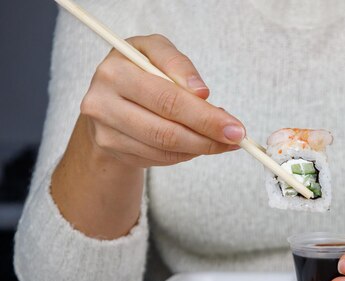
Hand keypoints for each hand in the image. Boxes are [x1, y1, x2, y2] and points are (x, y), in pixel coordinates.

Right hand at [80, 34, 244, 167]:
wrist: (107, 100)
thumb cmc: (139, 72)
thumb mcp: (157, 54)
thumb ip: (179, 66)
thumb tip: (202, 94)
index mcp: (116, 69)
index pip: (166, 95)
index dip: (201, 111)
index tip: (230, 121)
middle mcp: (103, 98)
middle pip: (166, 126)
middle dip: (208, 132)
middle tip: (236, 137)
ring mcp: (105, 127)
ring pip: (165, 145)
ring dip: (202, 146)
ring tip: (224, 141)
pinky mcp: (111, 148)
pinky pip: (159, 157)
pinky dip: (185, 153)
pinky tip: (198, 144)